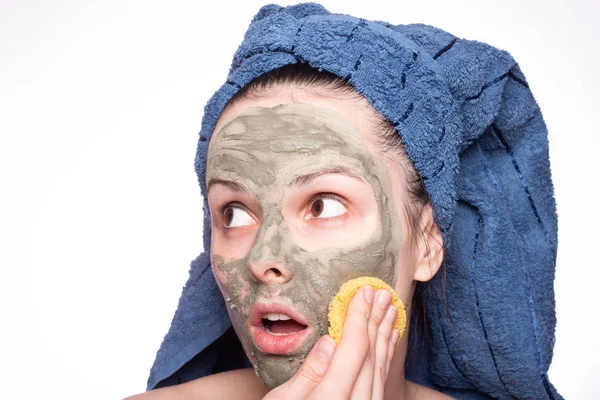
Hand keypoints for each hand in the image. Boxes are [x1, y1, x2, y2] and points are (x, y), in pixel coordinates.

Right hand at [264, 286, 398, 399]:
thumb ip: (310, 375)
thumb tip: (332, 342)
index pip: (353, 349)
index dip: (359, 317)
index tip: (363, 292)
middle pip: (371, 357)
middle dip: (377, 322)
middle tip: (382, 294)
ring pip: (380, 372)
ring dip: (386, 338)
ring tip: (390, 312)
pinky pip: (379, 387)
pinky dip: (384, 362)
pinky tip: (386, 346)